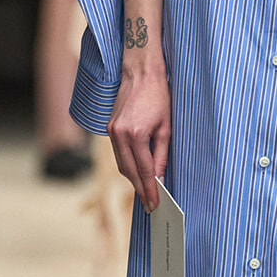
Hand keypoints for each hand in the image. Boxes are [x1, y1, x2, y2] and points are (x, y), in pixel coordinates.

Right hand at [108, 59, 170, 212]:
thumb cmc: (159, 96)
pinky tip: (137, 173)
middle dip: (140, 190)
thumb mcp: (166, 127)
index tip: (155, 204)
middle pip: (129, 172)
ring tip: (145, 193)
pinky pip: (118, 154)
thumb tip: (159, 177)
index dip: (150, 189)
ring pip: (121, 165)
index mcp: (136, 134)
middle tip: (150, 205)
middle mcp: (119, 135)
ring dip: (133, 180)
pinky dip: (127, 166)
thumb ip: (162, 154)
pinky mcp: (109, 128)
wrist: (140, 72)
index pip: (144, 170)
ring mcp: (111, 132)